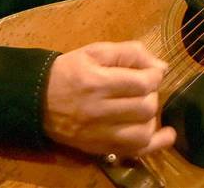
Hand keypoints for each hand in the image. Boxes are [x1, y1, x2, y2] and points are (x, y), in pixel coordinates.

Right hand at [42, 41, 175, 157]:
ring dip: (151, 117)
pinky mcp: (99, 149)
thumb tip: (160, 66)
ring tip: (143, 106)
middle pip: (145, 107)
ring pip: (142, 132)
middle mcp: (98, 111)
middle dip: (152, 94)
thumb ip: (129, 53)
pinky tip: (166, 135)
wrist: (37, 100)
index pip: (142, 82)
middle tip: (143, 87)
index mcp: (97, 81)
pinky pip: (134, 152)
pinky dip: (155, 144)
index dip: (155, 75)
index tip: (153, 71)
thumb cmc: (69, 71)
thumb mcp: (95, 51)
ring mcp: (99, 134)